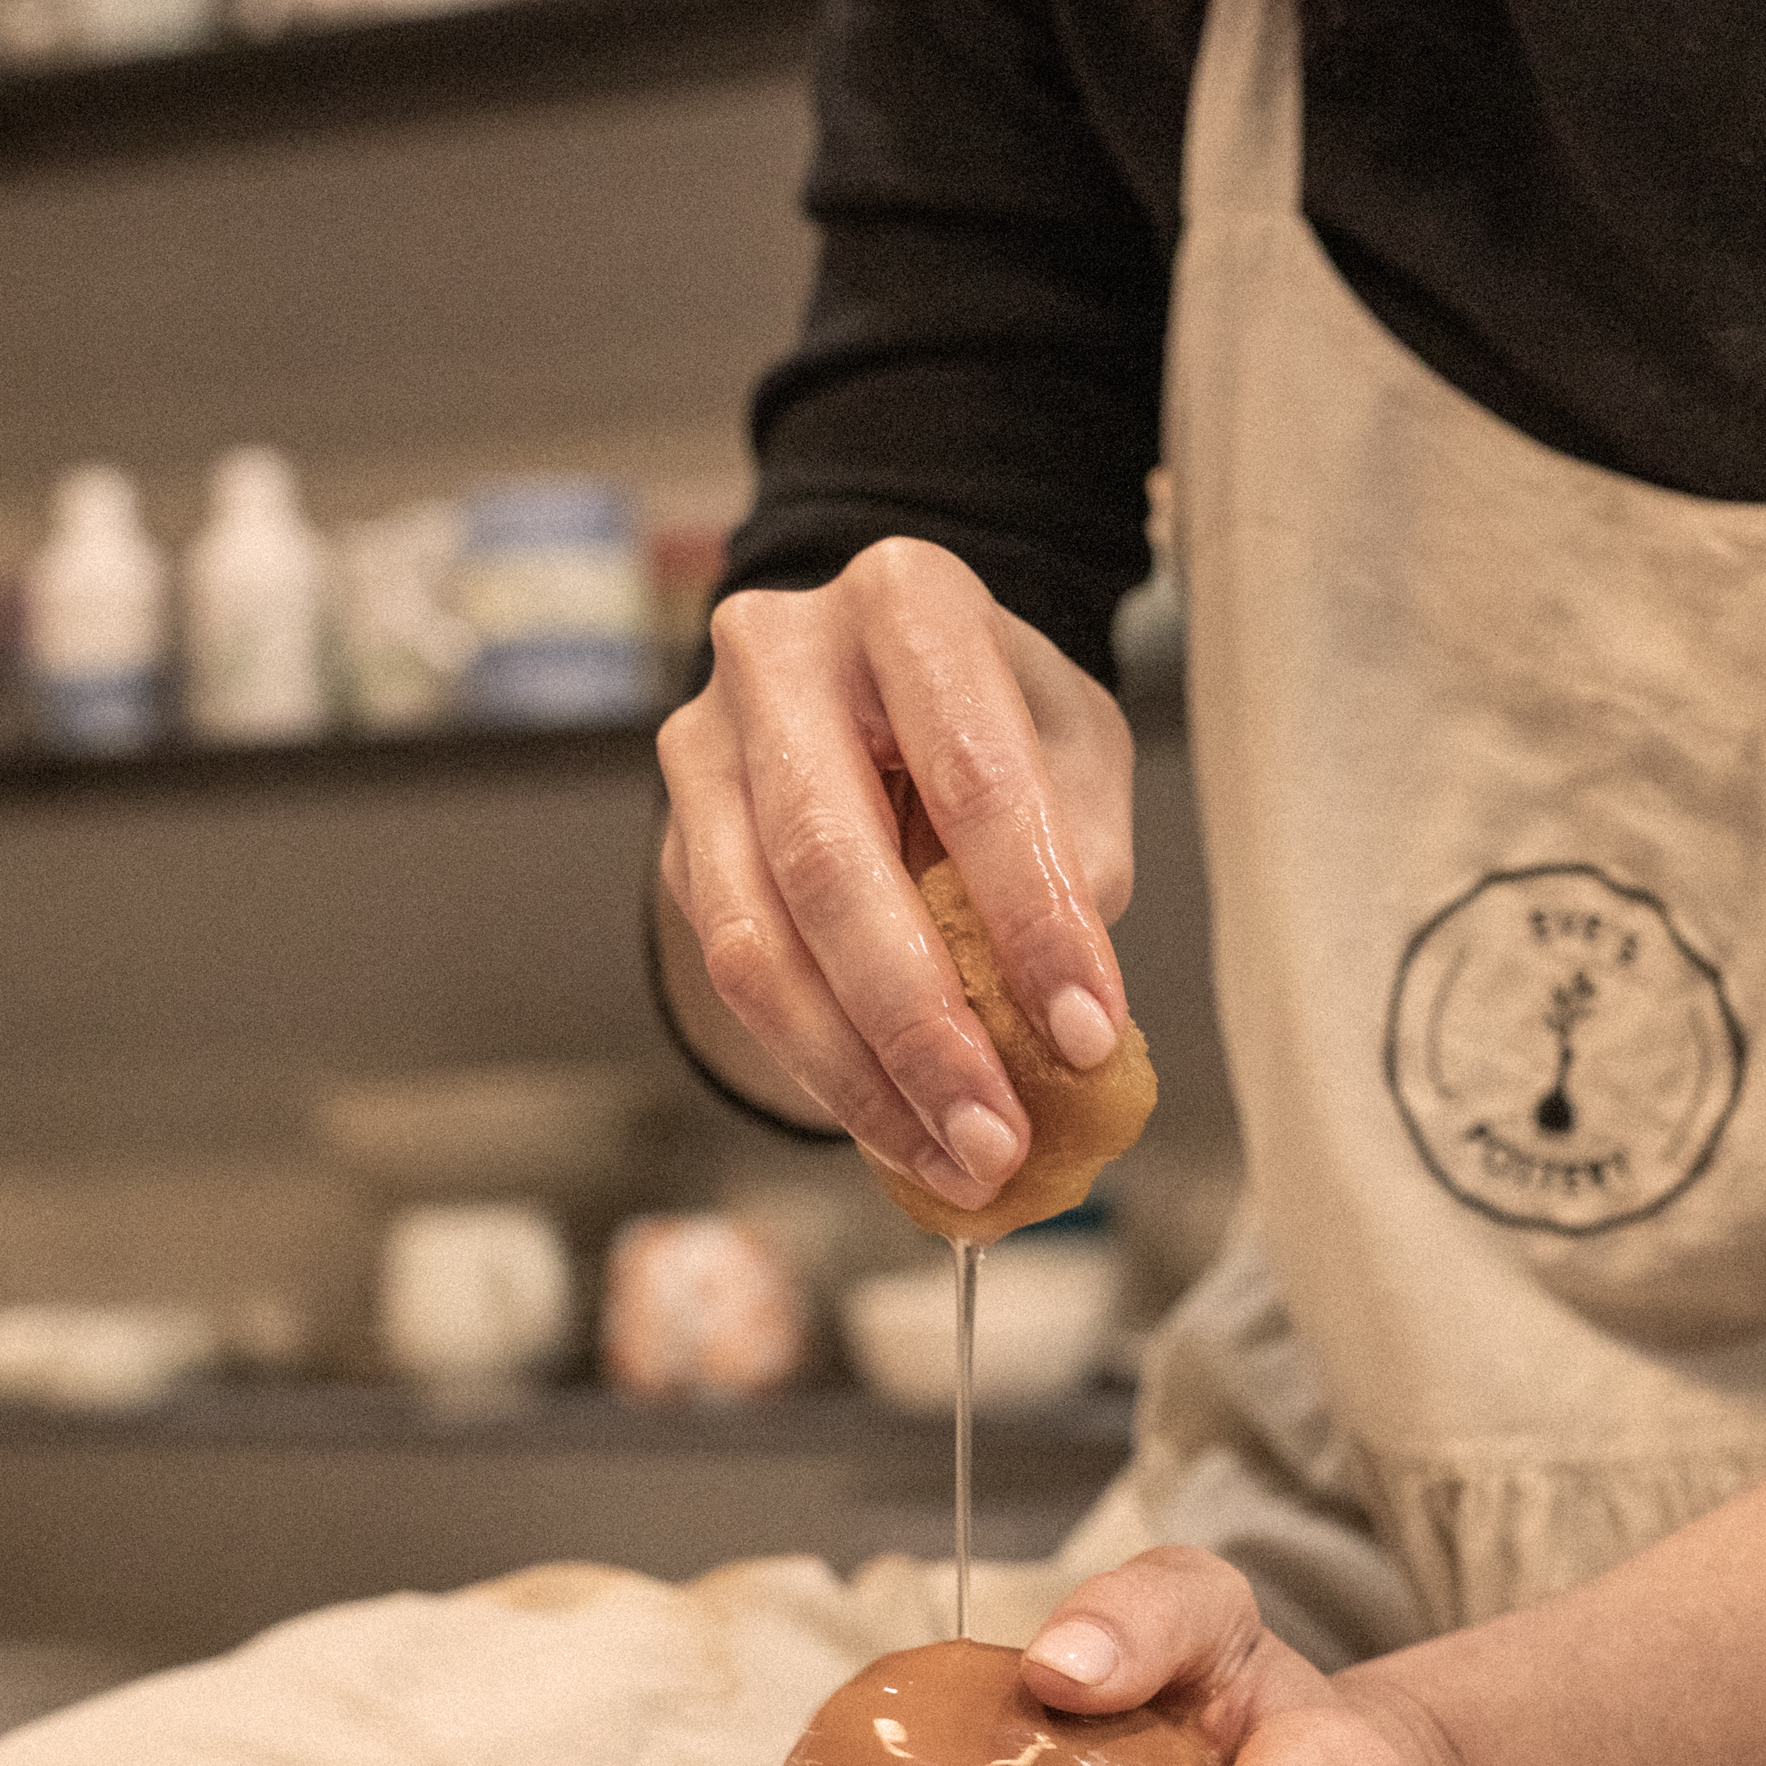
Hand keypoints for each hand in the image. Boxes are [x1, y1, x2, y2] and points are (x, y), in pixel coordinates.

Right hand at [656, 537, 1134, 1212]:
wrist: (885, 682)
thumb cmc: (998, 715)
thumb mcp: (1072, 749)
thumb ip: (1076, 859)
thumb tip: (1056, 1029)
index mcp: (903, 600)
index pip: (971, 771)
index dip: (1032, 914)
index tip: (1089, 1036)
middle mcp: (777, 655)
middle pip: (832, 863)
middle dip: (922, 1027)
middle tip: (997, 1140)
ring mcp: (704, 746)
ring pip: (756, 943)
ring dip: (859, 1079)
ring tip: (955, 1165)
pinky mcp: (676, 837)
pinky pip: (737, 974)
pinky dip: (821, 1070)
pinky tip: (895, 1129)